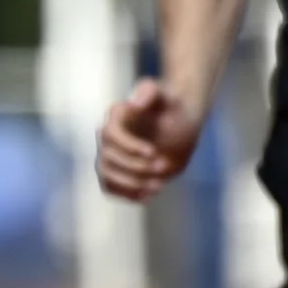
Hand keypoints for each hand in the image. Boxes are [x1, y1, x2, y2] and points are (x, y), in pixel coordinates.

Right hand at [95, 77, 203, 203]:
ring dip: (131, 184)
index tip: (153, 152)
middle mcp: (108, 137)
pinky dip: (127, 195)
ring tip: (158, 185)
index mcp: (116, 117)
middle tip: (163, 166)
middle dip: (135, 167)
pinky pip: (110, 188)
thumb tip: (133, 104)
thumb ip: (150, 92)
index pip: (109, 135)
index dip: (128, 147)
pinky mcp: (119, 172)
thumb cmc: (174, 107)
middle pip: (107, 158)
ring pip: (106, 176)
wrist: (181, 125)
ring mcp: (112, 156)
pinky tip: (148, 196)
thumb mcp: (167, 96)